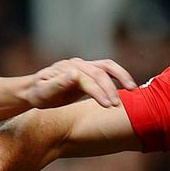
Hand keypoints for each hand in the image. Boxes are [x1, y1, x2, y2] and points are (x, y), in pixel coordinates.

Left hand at [21, 57, 135, 108]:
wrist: (36, 90)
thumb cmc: (39, 93)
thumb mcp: (43, 92)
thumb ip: (58, 84)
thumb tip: (74, 74)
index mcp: (67, 68)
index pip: (87, 79)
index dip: (99, 92)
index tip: (109, 106)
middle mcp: (78, 64)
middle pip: (100, 72)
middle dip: (111, 88)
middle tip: (118, 105)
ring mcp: (84, 66)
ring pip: (108, 67)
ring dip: (122, 76)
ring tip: (133, 89)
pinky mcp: (89, 72)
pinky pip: (108, 72)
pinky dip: (119, 77)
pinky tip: (128, 88)